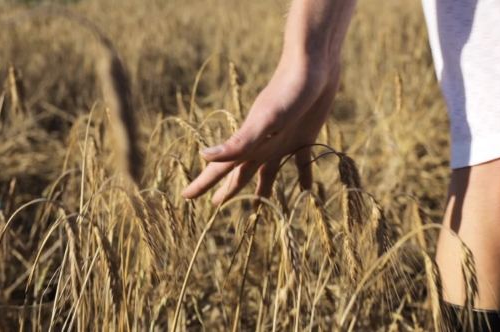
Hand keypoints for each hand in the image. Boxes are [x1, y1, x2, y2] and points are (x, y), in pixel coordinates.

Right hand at [181, 55, 340, 204]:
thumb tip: (203, 156)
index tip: (185, 197)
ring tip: (258, 206)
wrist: (314, 65)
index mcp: (248, 143)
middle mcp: (261, 145)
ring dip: (261, 189)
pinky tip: (306, 189)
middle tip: (215, 206)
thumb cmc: (288, 91)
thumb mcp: (265, 120)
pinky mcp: (304, 137)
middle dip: (227, 190)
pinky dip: (303, 178)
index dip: (202, 184)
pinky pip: (302, 164)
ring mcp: (282, 141)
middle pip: (240, 173)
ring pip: (268, 172)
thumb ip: (239, 141)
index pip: (219, 169)